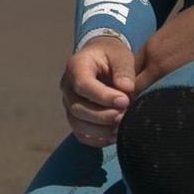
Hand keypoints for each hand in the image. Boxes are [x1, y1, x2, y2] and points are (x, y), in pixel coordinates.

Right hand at [61, 34, 135, 148]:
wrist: (102, 60)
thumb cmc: (112, 55)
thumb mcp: (120, 55)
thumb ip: (124, 70)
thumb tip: (126, 89)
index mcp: (76, 66)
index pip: (83, 85)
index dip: (103, 96)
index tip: (124, 100)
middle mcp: (67, 86)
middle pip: (78, 108)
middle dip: (103, 115)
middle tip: (125, 115)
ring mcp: (68, 103)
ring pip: (77, 123)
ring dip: (101, 129)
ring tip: (122, 126)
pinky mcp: (75, 117)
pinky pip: (80, 134)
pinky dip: (97, 139)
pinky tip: (114, 135)